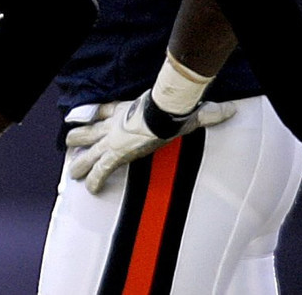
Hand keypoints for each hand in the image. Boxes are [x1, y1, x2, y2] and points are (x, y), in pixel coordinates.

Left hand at [65, 94, 234, 193]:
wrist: (162, 114)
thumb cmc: (170, 110)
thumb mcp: (184, 110)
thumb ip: (205, 114)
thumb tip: (228, 111)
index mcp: (123, 112)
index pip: (102, 111)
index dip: (94, 117)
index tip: (87, 121)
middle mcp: (111, 126)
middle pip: (83, 132)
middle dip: (75, 142)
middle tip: (72, 150)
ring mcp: (109, 140)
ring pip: (82, 151)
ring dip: (77, 163)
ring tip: (73, 174)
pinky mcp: (114, 155)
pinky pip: (98, 171)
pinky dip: (94, 181)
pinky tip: (90, 190)